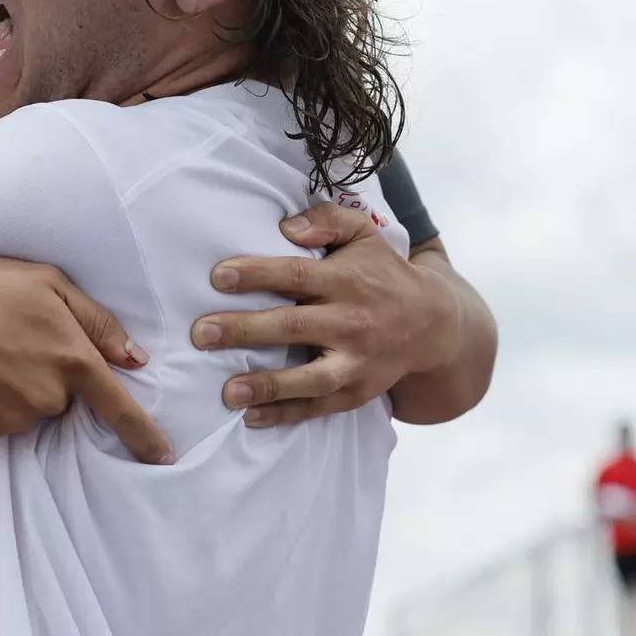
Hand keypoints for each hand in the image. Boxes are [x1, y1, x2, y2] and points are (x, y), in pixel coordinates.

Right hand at [0, 255, 173, 463]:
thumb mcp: (46, 282)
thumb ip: (96, 321)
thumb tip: (134, 358)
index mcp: (71, 358)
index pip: (118, 406)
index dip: (144, 434)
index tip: (163, 456)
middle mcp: (46, 396)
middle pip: (65, 400)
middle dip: (52, 376)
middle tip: (19, 341)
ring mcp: (12, 417)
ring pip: (32, 410)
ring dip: (21, 388)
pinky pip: (1, 420)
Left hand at [192, 202, 463, 425]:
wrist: (434, 324)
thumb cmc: (382, 272)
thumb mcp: (363, 233)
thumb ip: (327, 218)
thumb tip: (286, 227)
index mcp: (348, 280)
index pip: (298, 275)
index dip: (258, 274)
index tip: (218, 277)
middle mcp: (352, 322)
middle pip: (295, 326)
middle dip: (246, 330)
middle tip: (201, 333)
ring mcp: (357, 362)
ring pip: (311, 378)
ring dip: (269, 385)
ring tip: (228, 391)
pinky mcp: (358, 392)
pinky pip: (320, 407)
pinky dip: (287, 415)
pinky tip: (251, 418)